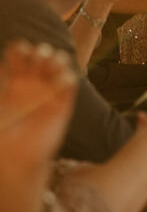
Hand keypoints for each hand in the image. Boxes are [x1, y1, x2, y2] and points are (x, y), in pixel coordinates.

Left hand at [0, 41, 76, 211]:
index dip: (20, 50)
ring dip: (56, 60)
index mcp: (11, 86)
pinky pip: (69, 87)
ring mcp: (47, 96)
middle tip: (38, 52)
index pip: (18, 59)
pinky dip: (67, 78)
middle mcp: (31, 88)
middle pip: (38, 60)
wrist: (12, 164)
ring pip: (55, 69)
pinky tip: (62, 77)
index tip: (19, 47)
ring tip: (51, 59)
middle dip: (40, 51)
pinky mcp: (62, 107)